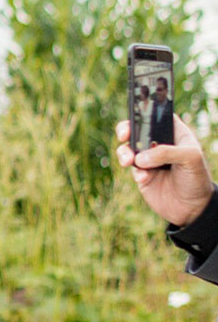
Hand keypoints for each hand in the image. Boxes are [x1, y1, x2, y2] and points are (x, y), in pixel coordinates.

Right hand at [115, 114, 213, 228]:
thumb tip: (140, 158)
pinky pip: (131, 168)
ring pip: (129, 148)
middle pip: (137, 129)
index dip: (145, 112)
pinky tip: (144, 178)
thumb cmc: (196, 178)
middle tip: (123, 135)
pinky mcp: (142, 174)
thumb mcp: (190, 159)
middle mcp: (160, 144)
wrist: (192, 209)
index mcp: (175, 134)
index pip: (158, 116)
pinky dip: (134, 171)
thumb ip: (166, 152)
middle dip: (126, 130)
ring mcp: (149, 159)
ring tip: (128, 161)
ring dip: (124, 152)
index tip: (136, 116)